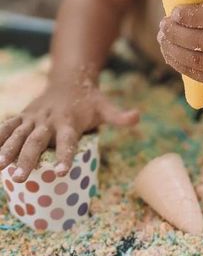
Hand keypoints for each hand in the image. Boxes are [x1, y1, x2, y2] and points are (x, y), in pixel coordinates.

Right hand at [0, 80, 138, 181]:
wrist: (69, 79)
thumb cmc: (89, 101)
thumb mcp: (105, 107)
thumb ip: (118, 115)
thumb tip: (137, 116)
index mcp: (70, 121)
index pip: (68, 141)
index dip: (65, 156)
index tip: (62, 172)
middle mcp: (50, 120)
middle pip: (38, 141)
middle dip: (28, 158)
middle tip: (20, 177)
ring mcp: (34, 118)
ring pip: (18, 134)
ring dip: (8, 150)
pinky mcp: (23, 116)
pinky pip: (7, 127)